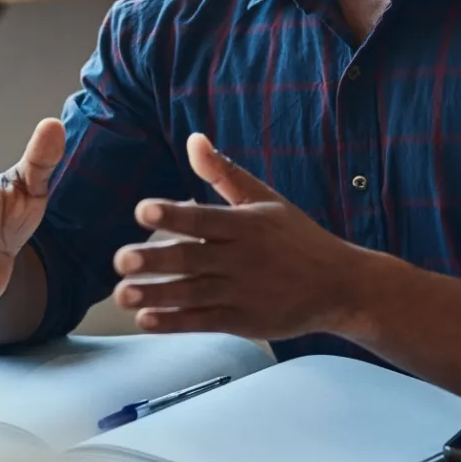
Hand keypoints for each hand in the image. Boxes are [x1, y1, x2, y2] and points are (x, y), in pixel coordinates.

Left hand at [112, 133, 367, 338]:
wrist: (339, 284)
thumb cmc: (297, 237)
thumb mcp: (265, 200)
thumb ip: (224, 173)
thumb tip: (193, 139)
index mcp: (246, 225)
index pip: (203, 219)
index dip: (173, 214)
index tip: (143, 210)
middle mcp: (241, 258)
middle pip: (192, 258)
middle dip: (155, 259)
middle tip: (120, 258)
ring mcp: (242, 292)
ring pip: (191, 293)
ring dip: (155, 294)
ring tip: (122, 293)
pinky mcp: (243, 320)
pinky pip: (203, 322)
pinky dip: (174, 322)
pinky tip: (146, 319)